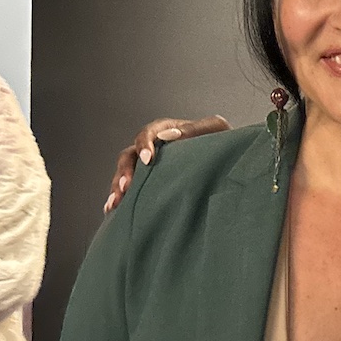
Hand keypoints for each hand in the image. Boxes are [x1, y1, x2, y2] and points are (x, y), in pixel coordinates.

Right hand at [105, 116, 228, 212]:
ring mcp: (149, 167)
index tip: (148, 159)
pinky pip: (130, 190)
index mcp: (167, 130)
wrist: (228, 161)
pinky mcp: (149, 183)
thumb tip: (168, 137)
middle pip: (129, 155)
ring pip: (125, 174)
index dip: (145, 145)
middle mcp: (153, 147)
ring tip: (114, 203)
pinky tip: (113, 210)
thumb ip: (194, 130)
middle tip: (126, 187)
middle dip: (125, 171)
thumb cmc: (222, 141)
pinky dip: (120, 199)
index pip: (148, 133)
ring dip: (117, 187)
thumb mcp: (215, 129)